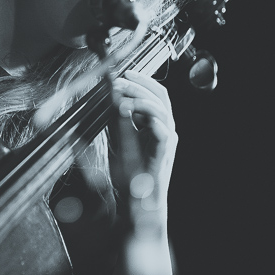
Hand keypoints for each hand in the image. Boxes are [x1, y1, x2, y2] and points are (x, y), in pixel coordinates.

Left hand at [111, 70, 177, 214]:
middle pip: (161, 96)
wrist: (137, 201)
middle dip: (140, 84)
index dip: (141, 80)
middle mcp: (165, 128)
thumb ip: (116, 118)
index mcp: (156, 123)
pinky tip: (135, 117)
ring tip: (122, 100)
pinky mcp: (164, 152)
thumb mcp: (117, 138)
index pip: (155, 93)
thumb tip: (108, 96)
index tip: (123, 73)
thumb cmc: (129, 173)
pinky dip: (151, 120)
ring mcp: (167, 140)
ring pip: (162, 109)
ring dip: (141, 100)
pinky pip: (163, 131)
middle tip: (120, 82)